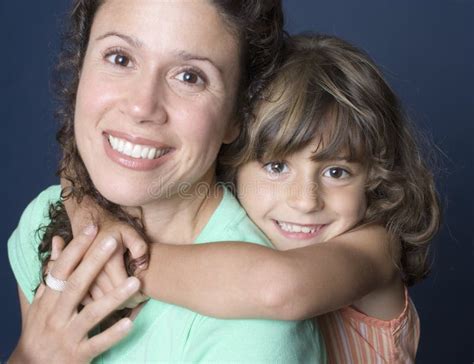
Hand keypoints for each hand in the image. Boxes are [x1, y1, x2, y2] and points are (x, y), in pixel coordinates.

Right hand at [10, 226, 140, 363]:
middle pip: (76, 285)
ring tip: (134, 282)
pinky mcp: (78, 356)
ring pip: (91, 314)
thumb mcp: (40, 302)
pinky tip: (130, 322)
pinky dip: (113, 333)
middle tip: (112, 241)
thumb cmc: (40, 330)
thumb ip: (51, 273)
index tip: (92, 227)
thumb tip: (57, 241)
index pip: (61, 269)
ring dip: (113, 297)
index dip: (76, 248)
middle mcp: (55, 316)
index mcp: (47, 301)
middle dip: (94, 262)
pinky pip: (98, 343)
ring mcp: (67, 336)